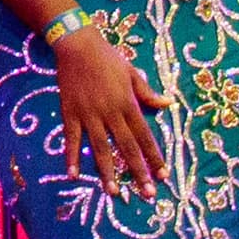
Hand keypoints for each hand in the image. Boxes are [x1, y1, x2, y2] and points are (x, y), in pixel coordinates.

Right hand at [53, 16, 166, 189]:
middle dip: (137, 171)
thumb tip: (169, 104)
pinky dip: (71, 156)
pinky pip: (71, 138)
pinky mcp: (70, 112)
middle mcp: (110, 113)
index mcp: (127, 104)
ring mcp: (88, 114)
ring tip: (113, 192)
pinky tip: (73, 174)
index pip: (145, 136)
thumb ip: (147, 93)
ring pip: (100, 147)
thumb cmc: (107, 58)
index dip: (154, 157)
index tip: (163, 176)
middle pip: (126, 147)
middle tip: (147, 194)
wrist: (76, 45)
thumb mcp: (132, 73)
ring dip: (107, 171)